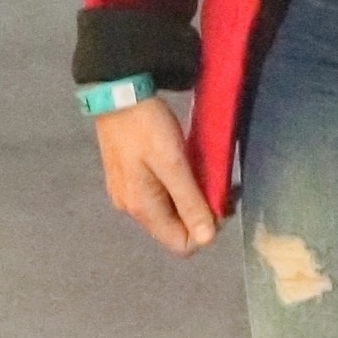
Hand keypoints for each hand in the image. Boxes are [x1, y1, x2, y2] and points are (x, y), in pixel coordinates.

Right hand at [94, 91, 217, 255]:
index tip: (220, 200)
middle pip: (175, 228)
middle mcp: (131, 208)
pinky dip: (176, 185)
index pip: (182, 244)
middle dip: (199, 211)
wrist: (117, 92)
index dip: (206, 229)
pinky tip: (184, 164)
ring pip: (169, 210)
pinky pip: (159, 194)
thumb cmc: (146, 127)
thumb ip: (190, 202)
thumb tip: (207, 240)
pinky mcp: (128, 177)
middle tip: (216, 181)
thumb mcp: (174, 164)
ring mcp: (127, 193)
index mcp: (142, 208)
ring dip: (189, 197)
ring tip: (201, 170)